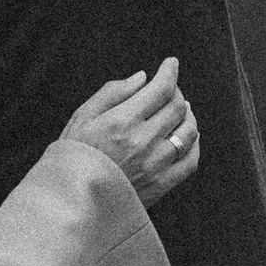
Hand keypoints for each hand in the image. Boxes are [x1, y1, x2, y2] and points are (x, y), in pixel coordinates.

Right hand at [62, 60, 200, 212]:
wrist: (71, 201)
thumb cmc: (72, 157)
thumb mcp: (81, 118)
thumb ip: (112, 93)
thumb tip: (142, 78)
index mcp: (122, 122)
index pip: (161, 89)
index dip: (170, 72)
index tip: (171, 63)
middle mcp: (143, 142)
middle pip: (177, 107)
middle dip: (176, 91)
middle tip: (168, 89)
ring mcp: (155, 165)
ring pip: (189, 131)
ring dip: (187, 115)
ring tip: (179, 110)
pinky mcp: (161, 185)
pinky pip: (190, 161)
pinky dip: (193, 144)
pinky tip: (186, 137)